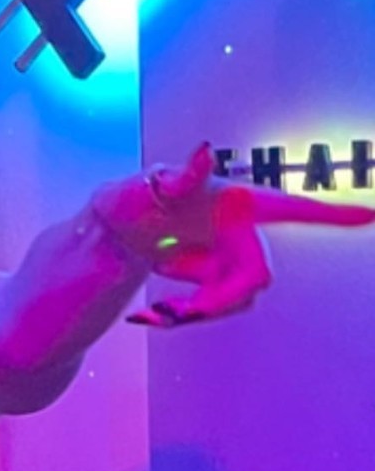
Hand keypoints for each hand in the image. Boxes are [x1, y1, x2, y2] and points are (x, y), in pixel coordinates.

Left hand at [93, 142, 374, 327]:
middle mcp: (242, 234)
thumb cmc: (137, 196)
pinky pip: (208, 312)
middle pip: (255, 279)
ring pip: (232, 302)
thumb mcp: (149, 185)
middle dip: (218, 300)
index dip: (332, 215)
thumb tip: (202, 151)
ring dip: (194, 312)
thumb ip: (179, 175)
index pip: (292, 208)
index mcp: (239, 203)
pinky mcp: (213, 285)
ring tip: (153, 309)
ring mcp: (229, 262)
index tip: (370, 215)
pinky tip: (145, 317)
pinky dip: (177, 319)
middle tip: (176, 310)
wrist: (120, 230)